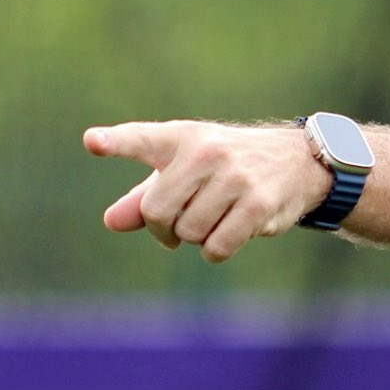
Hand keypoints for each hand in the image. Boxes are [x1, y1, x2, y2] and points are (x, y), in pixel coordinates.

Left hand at [84, 119, 330, 262]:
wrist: (296, 161)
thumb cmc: (226, 168)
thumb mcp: (184, 172)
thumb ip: (144, 196)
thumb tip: (112, 222)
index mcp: (182, 138)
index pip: (142, 140)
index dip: (116, 142)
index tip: (93, 142)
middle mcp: (207, 153)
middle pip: (158, 212)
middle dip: (162, 229)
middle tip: (175, 228)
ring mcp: (235, 178)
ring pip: (189, 233)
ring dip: (195, 239)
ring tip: (212, 221)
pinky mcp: (258, 204)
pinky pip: (216, 247)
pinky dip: (214, 250)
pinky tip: (227, 233)